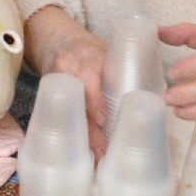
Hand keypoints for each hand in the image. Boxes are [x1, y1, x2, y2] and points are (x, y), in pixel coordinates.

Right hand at [25, 5, 106, 159]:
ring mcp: (54, 83)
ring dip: (81, 136)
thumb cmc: (86, 47)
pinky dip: (68, 130)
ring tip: (95, 156)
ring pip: (67, 113)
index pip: (89, 80)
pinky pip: (57, 115)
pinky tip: (77, 147)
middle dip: (90, 130)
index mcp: (86, 58)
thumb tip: (148, 95)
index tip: (103, 120)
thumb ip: (119, 70)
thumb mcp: (103, 50)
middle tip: (104, 152)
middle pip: (78, 104)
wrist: (53, 38)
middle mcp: (68, 70)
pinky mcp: (47, 94)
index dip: (94, 101)